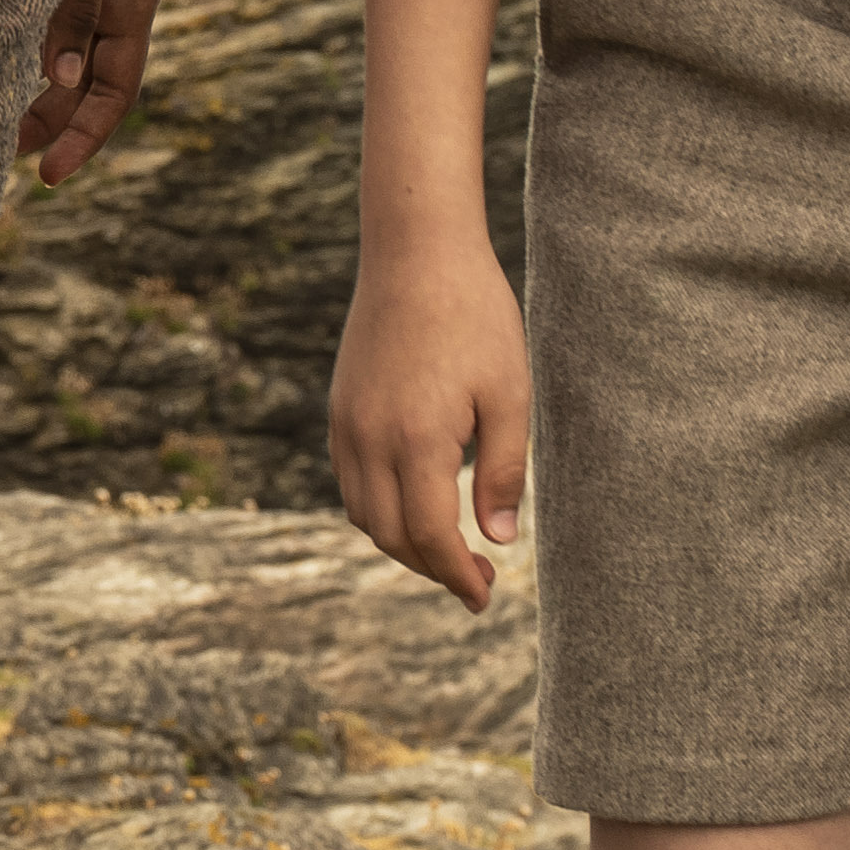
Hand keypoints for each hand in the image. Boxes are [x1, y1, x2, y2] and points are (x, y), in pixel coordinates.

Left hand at [16, 0, 158, 184]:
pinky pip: (41, 18)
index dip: (86, 135)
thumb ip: (72, 4)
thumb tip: (61, 84)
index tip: (46, 174)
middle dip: (50, 124)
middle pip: (86, 83)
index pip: (117, 89)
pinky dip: (17, 48)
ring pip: (61, 55)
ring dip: (29, 91)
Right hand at [329, 240, 536, 603]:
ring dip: (402, 543)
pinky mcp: (340, 410)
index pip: (430, 536)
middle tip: (477, 579)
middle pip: (390, 536)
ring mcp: (347, 425)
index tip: (485, 596)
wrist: (416, 253)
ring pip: (363, 515)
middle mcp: (369, 439)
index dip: (458, 576)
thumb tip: (498, 538)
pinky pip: (350, 483)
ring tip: (449, 546)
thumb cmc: (475, 317)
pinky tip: (416, 503)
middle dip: (432, 568)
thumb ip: (503, 471)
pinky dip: (379, 510)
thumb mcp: (509, 394)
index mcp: (417, 439)